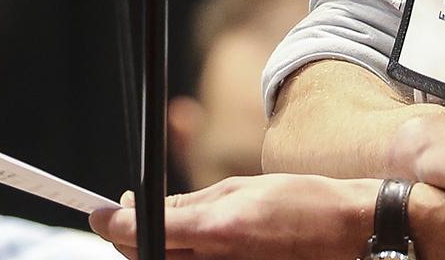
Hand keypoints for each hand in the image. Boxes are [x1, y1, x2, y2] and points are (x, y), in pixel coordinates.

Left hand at [89, 175, 376, 258]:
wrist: (347, 235)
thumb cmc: (299, 204)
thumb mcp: (236, 190)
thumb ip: (183, 204)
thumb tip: (132, 205)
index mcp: (211, 232)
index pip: (132, 231)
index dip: (107, 218)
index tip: (97, 207)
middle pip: (141, 253)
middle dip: (126, 232)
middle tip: (130, 208)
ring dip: (154, 244)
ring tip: (168, 222)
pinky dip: (179, 254)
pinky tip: (195, 242)